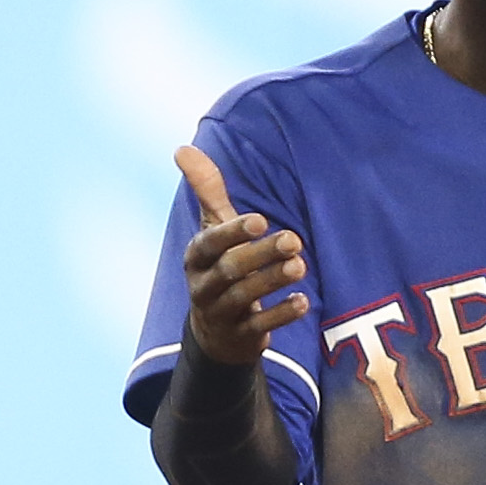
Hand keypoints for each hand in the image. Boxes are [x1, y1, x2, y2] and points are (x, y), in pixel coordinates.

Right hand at [177, 144, 311, 366]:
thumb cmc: (219, 267)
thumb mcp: (213, 231)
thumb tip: (183, 148)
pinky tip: (303, 301)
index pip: (208, 243)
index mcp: (196, 257)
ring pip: (243, 298)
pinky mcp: (240, 337)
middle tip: (294, 240)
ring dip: (273, 281)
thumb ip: (207, 192)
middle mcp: (203, 286)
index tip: (260, 220)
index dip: (231, 233)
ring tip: (300, 266)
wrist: (217, 333)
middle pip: (229, 270)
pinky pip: (259, 326)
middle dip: (261, 255)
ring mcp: (220, 314)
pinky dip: (281, 314)